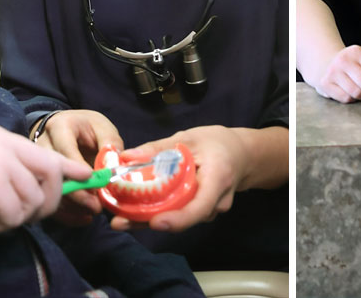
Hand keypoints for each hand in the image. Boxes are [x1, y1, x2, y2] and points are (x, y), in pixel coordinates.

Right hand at [0, 124, 91, 232]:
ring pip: (32, 202)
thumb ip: (9, 167)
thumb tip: (39, 190)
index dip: (69, 169)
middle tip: (24, 214)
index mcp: (2, 138)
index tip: (87, 178)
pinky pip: (13, 216)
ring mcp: (1, 165)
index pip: (46, 153)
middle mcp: (6, 146)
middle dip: (45, 202)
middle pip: (50, 177)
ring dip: (13, 217)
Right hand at [35, 109, 123, 221]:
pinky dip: (66, 214)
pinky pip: (48, 200)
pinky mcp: (37, 180)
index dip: (81, 173)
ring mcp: (35, 163)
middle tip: (97, 207)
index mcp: (58, 127)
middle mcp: (41, 144)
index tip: (98, 188)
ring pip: (47, 190)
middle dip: (76, 194)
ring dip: (71, 207)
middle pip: (52, 174)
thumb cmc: (88, 127)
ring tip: (93, 213)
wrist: (68, 127)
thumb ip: (110, 146)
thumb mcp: (103, 128)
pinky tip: (83, 218)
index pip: (65, 152)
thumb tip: (112, 168)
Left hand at [108, 125, 252, 232]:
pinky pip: (180, 216)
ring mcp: (210, 211)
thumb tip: (126, 156)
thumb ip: (158, 148)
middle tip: (118, 223)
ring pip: (179, 219)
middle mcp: (217, 202)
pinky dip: (158, 214)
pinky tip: (134, 212)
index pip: (199, 207)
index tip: (154, 222)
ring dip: (150, 219)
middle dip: (150, 222)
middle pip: (183, 218)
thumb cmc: (216, 142)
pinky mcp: (201, 213)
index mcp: (218, 179)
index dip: (177, 219)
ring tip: (120, 218)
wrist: (241, 154)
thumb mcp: (188, 137)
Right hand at [300, 45, 360, 102]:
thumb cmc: (350, 63)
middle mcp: (343, 60)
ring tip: (357, 87)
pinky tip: (347, 90)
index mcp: (356, 52)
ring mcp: (333, 72)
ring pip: (357, 93)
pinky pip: (346, 98)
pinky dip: (350, 98)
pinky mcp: (326, 83)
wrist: (325, 63)